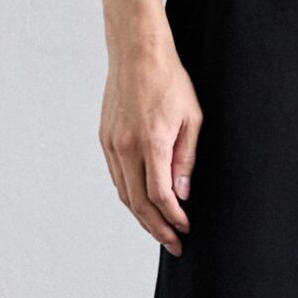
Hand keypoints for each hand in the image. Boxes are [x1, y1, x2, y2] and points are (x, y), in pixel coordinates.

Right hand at [100, 43, 198, 254]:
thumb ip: (186, 158)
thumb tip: (183, 193)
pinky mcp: (105, 139)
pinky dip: (129, 196)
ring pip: (124, 193)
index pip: (160, 196)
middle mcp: (126, 148)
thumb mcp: (191, 118)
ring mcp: (112, 144)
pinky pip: (116, 177)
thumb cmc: (169, 80)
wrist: (137, 53)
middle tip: (173, 245)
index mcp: (151, 143)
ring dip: (141, 217)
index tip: (185, 229)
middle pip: (139, 203)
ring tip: (159, 230)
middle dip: (157, 228)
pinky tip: (142, 205)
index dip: (173, 218)